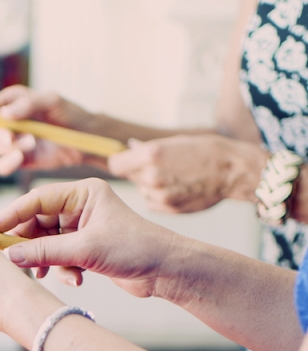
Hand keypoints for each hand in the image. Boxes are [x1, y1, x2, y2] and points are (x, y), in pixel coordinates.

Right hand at [0, 86, 95, 176]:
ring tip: (32, 143)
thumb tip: (3, 115)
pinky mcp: (19, 160)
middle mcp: (8, 122)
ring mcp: (13, 142)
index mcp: (12, 102)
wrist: (84, 138)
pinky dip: (8, 163)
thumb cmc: (69, 113)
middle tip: (11, 137)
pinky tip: (21, 158)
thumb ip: (27, 104)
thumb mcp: (51, 101)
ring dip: (9, 148)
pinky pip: (2, 166)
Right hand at [0, 178, 180, 297]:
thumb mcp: (85, 249)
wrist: (166, 270)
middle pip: (37, 222)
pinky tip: (76, 280)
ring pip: (46, 242)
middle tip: (15, 262)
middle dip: (29, 244)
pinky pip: (59, 256)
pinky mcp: (86, 248)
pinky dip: (62, 269)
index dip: (12, 215)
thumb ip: (45, 251)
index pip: (36, 199)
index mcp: (83, 192)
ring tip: (47, 275)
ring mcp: (82, 228)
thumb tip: (10, 256)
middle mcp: (81, 206)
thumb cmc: (135, 248)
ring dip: (46, 261)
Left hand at [107, 134, 265, 212]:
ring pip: (142, 191)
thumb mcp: (177, 141)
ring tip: (173, 177)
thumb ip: (149, 148)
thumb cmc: (207, 150)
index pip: (115, 164)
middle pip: (130, 177)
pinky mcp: (169, 209)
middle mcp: (152, 177)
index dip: (121, 162)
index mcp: (151, 155)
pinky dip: (159, 197)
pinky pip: (152, 203)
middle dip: (138, 171)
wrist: (233, 172)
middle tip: (159, 166)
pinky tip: (177, 188)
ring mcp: (160, 196)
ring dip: (150, 185)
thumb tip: (130, 147)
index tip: (126, 161)